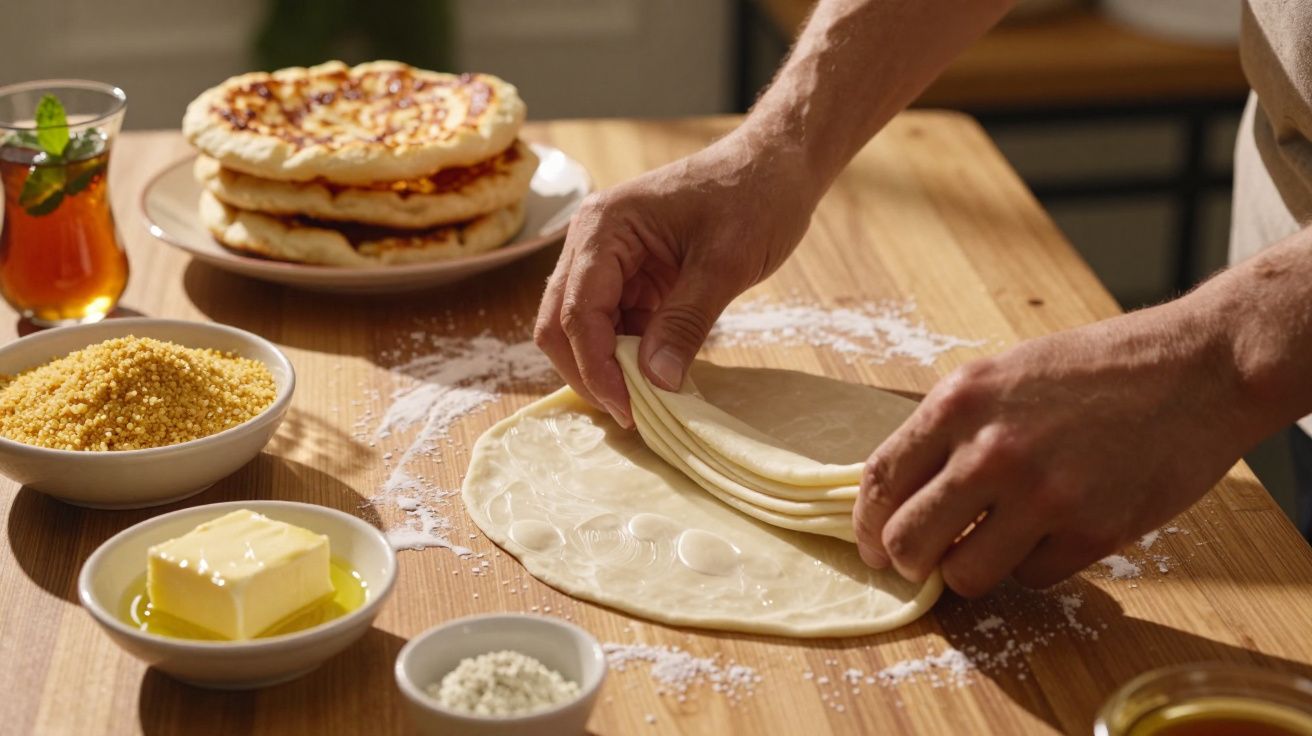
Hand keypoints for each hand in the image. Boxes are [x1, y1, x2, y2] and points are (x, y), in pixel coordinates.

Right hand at [534, 133, 816, 426]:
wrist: (776, 166)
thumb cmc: (755, 197)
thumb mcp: (725, 263)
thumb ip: (685, 322)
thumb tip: (655, 381)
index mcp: (604, 227)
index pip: (578, 312)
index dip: (596, 368)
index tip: (629, 409)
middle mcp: (591, 242)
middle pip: (561, 323)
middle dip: (589, 372)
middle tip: (631, 413)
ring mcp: (608, 259)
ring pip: (582, 329)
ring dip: (607, 367)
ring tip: (646, 402)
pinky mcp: (630, 276)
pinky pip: (614, 325)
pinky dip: (628, 355)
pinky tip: (658, 377)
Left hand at [852, 302, 1263, 596]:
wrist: (1195, 369)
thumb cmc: (1096, 368)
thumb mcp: (1000, 375)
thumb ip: (948, 428)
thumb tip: (900, 490)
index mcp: (959, 402)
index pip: (880, 481)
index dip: (867, 525)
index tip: (872, 544)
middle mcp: (992, 450)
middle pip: (909, 541)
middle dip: (907, 561)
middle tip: (921, 562)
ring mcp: (1043, 494)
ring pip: (964, 575)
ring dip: (968, 571)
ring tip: (989, 547)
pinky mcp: (1092, 531)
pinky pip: (1031, 578)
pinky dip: (1033, 565)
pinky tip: (1052, 531)